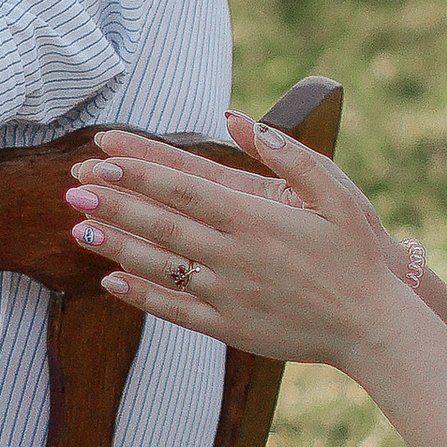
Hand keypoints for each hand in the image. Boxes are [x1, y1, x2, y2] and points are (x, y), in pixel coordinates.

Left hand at [63, 115, 411, 361]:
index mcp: (256, 218)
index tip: (103, 158)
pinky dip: (139, 295)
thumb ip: (288, 153)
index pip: (183, 188)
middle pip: (161, 224)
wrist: (372, 326)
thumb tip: (238, 118)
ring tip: (78, 228)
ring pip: (159, 266)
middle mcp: (234, 255)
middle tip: (74, 188)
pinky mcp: (228, 327)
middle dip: (114, 203)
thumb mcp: (336, 192)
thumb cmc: (356, 255)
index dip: (138, 172)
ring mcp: (228, 294)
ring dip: (116, 245)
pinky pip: (174, 309)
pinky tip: (111, 281)